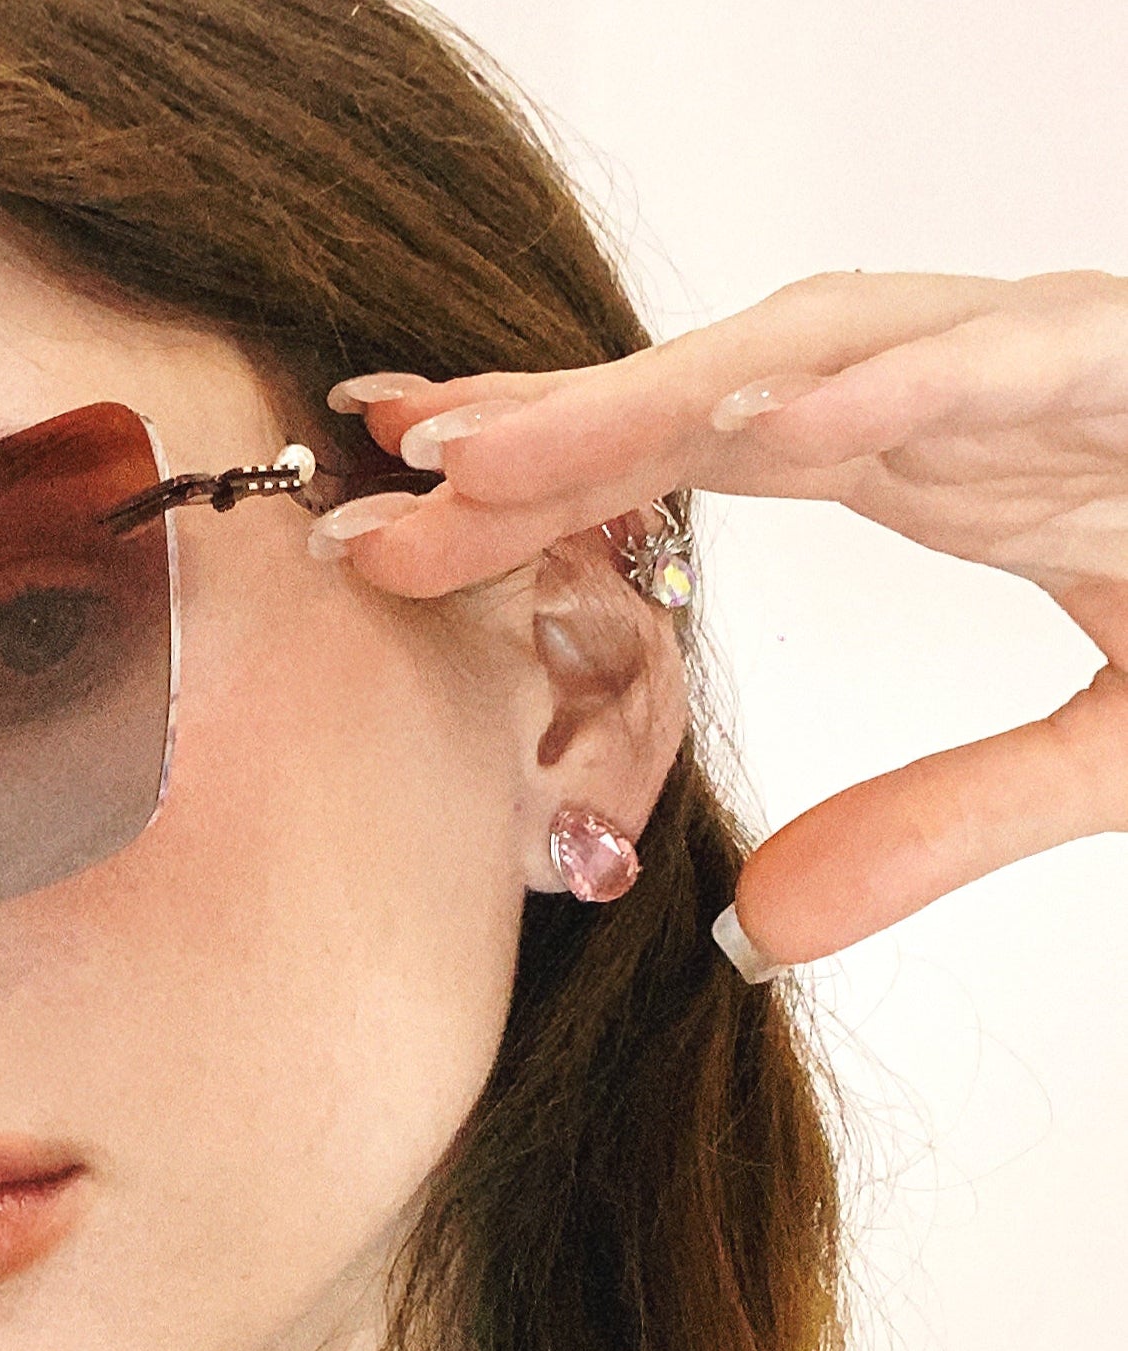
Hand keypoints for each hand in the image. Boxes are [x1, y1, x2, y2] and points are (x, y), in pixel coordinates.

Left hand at [322, 270, 1127, 973]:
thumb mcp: (1114, 756)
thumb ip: (937, 823)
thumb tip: (752, 930)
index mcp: (928, 461)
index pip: (689, 461)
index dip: (536, 483)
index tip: (387, 517)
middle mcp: (966, 393)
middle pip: (705, 397)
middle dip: (534, 431)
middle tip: (369, 468)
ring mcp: (1062, 363)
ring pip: (818, 349)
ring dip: (647, 393)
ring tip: (487, 442)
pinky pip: (1012, 358)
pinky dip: (893, 383)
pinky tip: (765, 420)